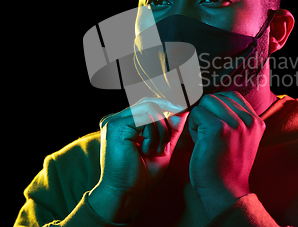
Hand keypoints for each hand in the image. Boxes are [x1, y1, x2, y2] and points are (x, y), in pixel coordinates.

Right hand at [88, 97, 187, 222]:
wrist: (127, 194)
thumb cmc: (142, 175)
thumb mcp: (162, 146)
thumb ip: (171, 128)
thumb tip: (184, 110)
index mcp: (123, 122)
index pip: (148, 104)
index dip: (167, 107)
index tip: (182, 112)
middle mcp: (115, 118)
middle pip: (150, 102)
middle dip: (166, 119)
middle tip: (169, 139)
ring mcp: (113, 120)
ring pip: (151, 108)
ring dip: (161, 130)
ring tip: (156, 150)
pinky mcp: (116, 126)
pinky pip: (146, 118)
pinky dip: (154, 134)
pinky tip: (148, 150)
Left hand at [188, 91, 265, 218]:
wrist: (225, 192)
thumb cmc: (227, 167)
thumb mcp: (240, 139)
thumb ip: (234, 119)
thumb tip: (211, 98)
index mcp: (257, 122)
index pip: (232, 95)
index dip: (216, 107)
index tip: (213, 125)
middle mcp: (249, 121)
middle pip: (217, 97)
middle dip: (207, 113)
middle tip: (207, 135)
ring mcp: (235, 124)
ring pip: (206, 102)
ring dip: (200, 118)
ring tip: (204, 138)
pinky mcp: (218, 129)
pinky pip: (197, 113)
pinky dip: (193, 126)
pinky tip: (199, 142)